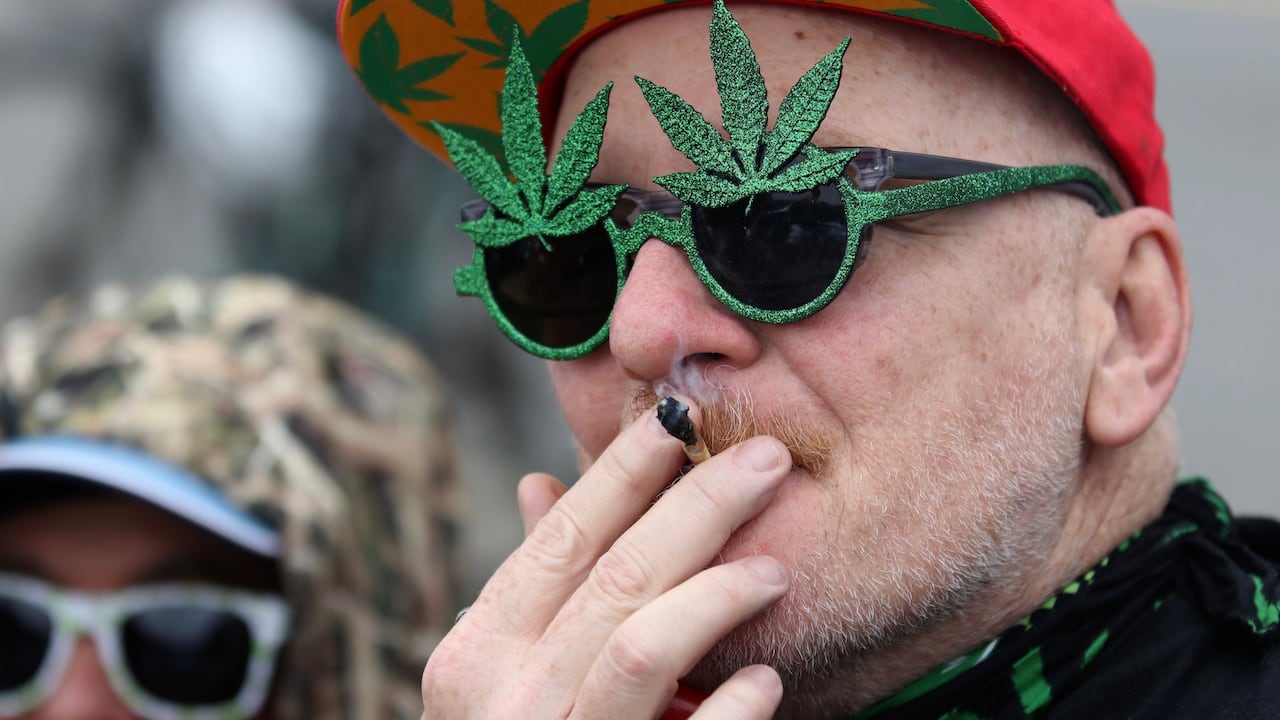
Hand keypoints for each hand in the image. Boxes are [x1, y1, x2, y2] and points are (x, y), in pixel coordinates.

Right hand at [421, 402, 791, 717]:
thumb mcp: (504, 674)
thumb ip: (533, 588)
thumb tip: (537, 485)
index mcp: (476, 654)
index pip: (561, 539)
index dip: (625, 474)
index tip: (682, 422)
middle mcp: (502, 699)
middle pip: (616, 577)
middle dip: (699, 506)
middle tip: (768, 460)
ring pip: (642, 646)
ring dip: (719, 595)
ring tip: (776, 569)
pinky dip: (731, 709)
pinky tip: (764, 681)